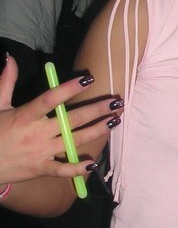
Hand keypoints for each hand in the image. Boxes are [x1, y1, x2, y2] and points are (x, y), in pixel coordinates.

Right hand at [0, 55, 122, 185]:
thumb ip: (6, 82)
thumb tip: (10, 58)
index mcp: (25, 116)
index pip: (50, 99)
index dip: (69, 88)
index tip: (88, 79)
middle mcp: (36, 133)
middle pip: (71, 120)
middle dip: (96, 109)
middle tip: (116, 101)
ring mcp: (40, 152)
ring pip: (74, 141)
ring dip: (96, 131)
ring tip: (114, 121)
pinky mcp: (40, 169)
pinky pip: (62, 169)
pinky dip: (77, 168)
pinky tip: (93, 162)